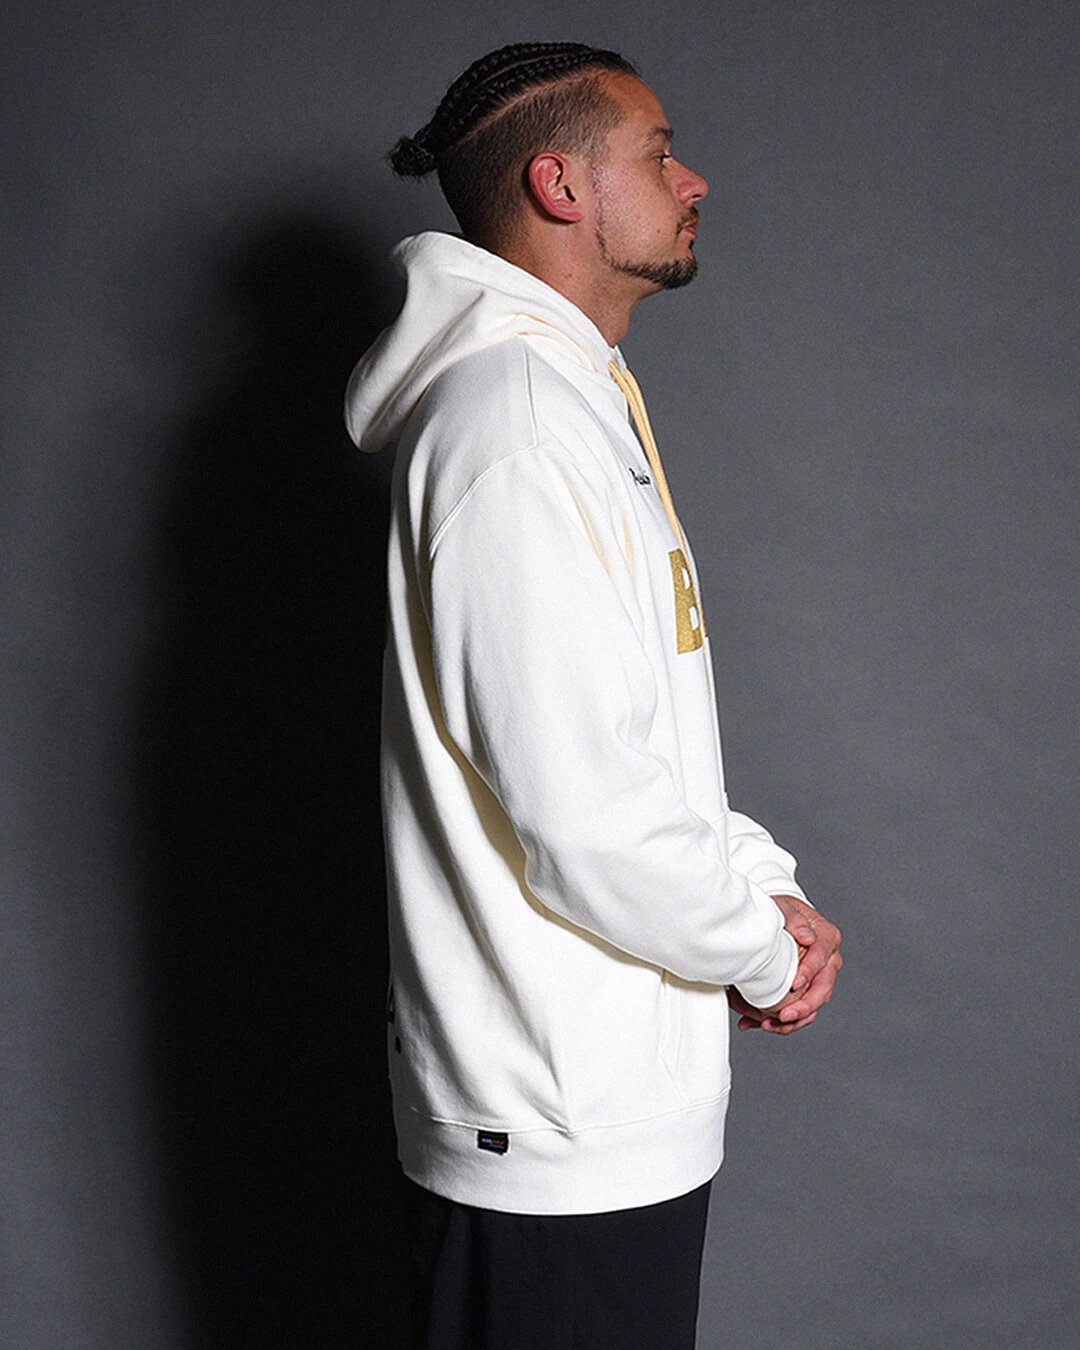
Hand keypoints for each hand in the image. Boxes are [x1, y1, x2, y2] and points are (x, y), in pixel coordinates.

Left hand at [729, 895, 841, 1034]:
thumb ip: (794, 919)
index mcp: (828, 938)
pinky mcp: (809, 989)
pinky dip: (785, 1021)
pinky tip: (764, 1024)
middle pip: (823, 988)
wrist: (780, 919)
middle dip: (804, 1006)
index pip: (822, 958)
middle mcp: (830, 960)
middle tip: (784, 1016)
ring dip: (794, 1020)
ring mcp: (821, 977)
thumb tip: (807, 937)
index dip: (809, 972)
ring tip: (769, 1025)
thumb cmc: (783, 911)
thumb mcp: (784, 908)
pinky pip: (803, 1010)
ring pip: (814, 1004)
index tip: (793, 984)